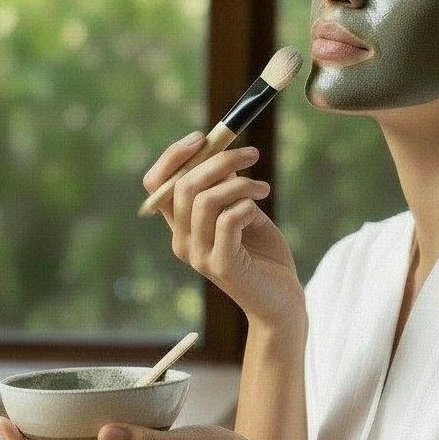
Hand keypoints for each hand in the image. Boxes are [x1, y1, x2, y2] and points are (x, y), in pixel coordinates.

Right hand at [144, 133, 303, 325]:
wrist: (282, 301)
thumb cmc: (263, 255)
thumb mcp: (242, 212)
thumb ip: (227, 189)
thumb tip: (224, 153)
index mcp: (180, 226)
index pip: (156, 184)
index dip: (174, 156)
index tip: (204, 138)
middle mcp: (182, 241)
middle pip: (183, 185)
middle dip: (219, 160)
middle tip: (251, 154)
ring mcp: (198, 255)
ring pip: (205, 199)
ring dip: (239, 183)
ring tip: (263, 187)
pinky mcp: (221, 265)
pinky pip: (227, 219)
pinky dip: (246, 203)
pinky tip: (259, 205)